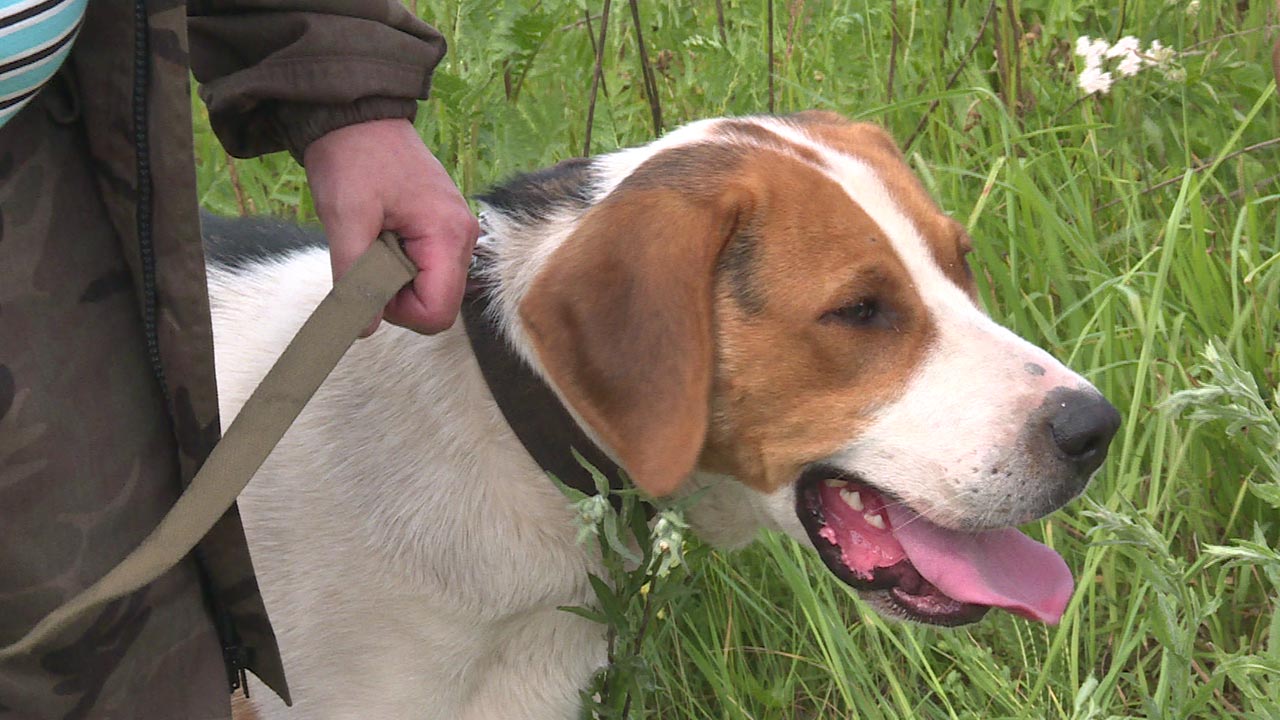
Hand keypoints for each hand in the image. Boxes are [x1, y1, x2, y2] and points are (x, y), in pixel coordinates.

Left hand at [304, 118, 479, 335]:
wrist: (356, 115)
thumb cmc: (353, 160)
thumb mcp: (346, 220)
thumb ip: (356, 280)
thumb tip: (362, 329)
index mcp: (448, 236)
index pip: (437, 314)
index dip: (398, 313)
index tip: (369, 280)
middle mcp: (463, 237)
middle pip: (437, 305)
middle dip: (397, 295)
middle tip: (368, 255)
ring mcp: (457, 231)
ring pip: (431, 287)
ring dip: (397, 277)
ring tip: (375, 235)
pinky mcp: (444, 227)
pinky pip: (428, 267)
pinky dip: (400, 261)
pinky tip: (383, 230)